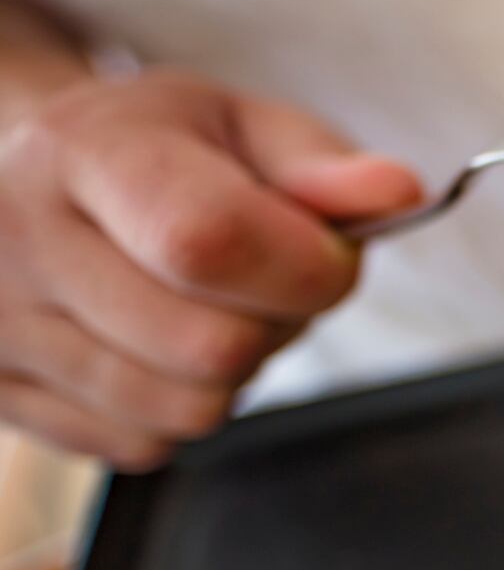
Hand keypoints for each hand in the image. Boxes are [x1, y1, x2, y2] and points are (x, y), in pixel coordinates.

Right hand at [0, 71, 420, 468]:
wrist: (29, 177)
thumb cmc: (153, 152)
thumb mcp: (239, 125)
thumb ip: (322, 165)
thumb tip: (397, 194)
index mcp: (83, 150)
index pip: (208, 240)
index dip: (301, 268)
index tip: (327, 255)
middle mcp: (18, 239)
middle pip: (211, 347)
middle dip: (276, 324)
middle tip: (261, 280)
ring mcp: (0, 327)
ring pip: (186, 410)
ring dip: (231, 373)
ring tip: (204, 306)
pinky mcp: (2, 397)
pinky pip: (145, 444)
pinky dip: (177, 407)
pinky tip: (153, 344)